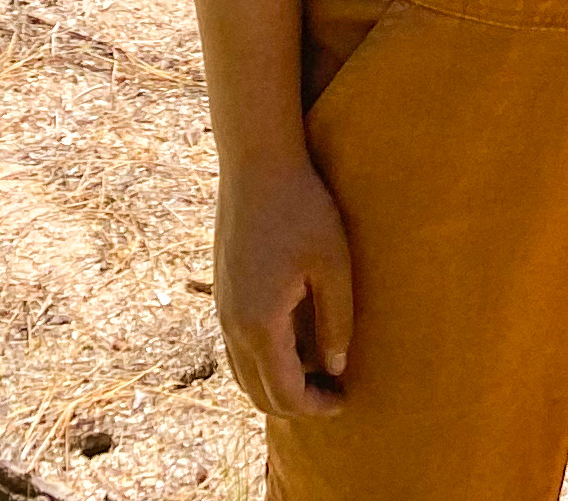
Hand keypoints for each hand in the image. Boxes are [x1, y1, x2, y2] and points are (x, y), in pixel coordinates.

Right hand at [215, 156, 353, 419]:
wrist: (256, 161)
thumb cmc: (302, 207)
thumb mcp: (333, 265)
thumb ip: (336, 322)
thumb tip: (336, 367)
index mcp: (260, 325)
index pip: (286, 394)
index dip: (317, 406)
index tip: (346, 398)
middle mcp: (233, 325)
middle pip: (259, 394)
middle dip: (296, 404)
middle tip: (333, 390)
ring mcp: (222, 308)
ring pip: (243, 373)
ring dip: (277, 383)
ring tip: (316, 368)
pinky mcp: (221, 290)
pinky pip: (237, 347)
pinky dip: (262, 360)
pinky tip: (292, 339)